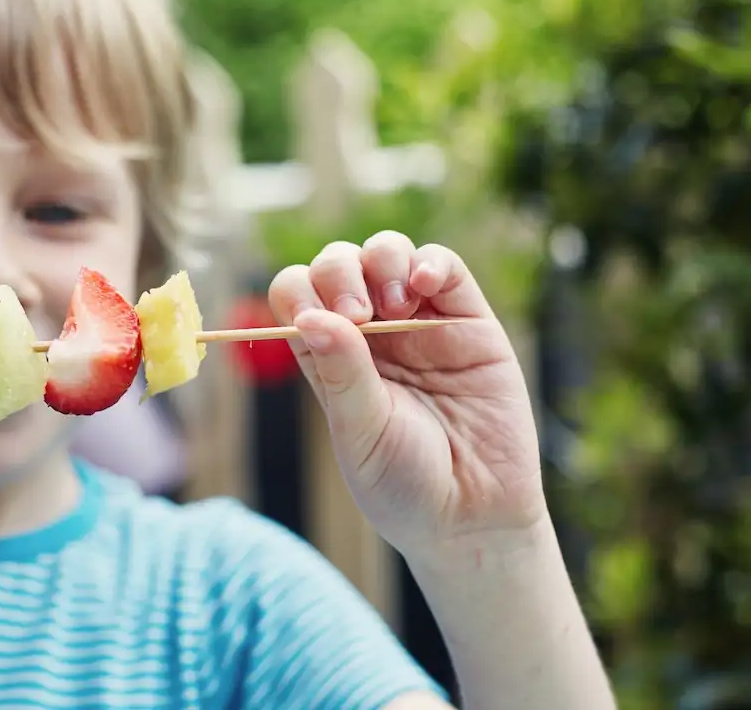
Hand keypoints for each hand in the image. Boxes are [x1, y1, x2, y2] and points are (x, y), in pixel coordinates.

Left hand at [268, 231, 544, 560]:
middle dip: (338, 274)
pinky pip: (445, 267)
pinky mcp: (468, 320)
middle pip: (337, 265)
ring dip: (382, 262)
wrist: (474, 517)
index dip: (298, 294)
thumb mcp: (361, 432)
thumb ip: (341, 373)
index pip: (296, 296)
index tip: (315, 322)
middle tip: (357, 314)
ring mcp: (420, 321)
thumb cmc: (405, 484)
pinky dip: (430, 261)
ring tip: (393, 307)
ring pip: (388, 253)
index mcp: (329, 356)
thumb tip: (307, 316)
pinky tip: (423, 283)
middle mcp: (370, 332)